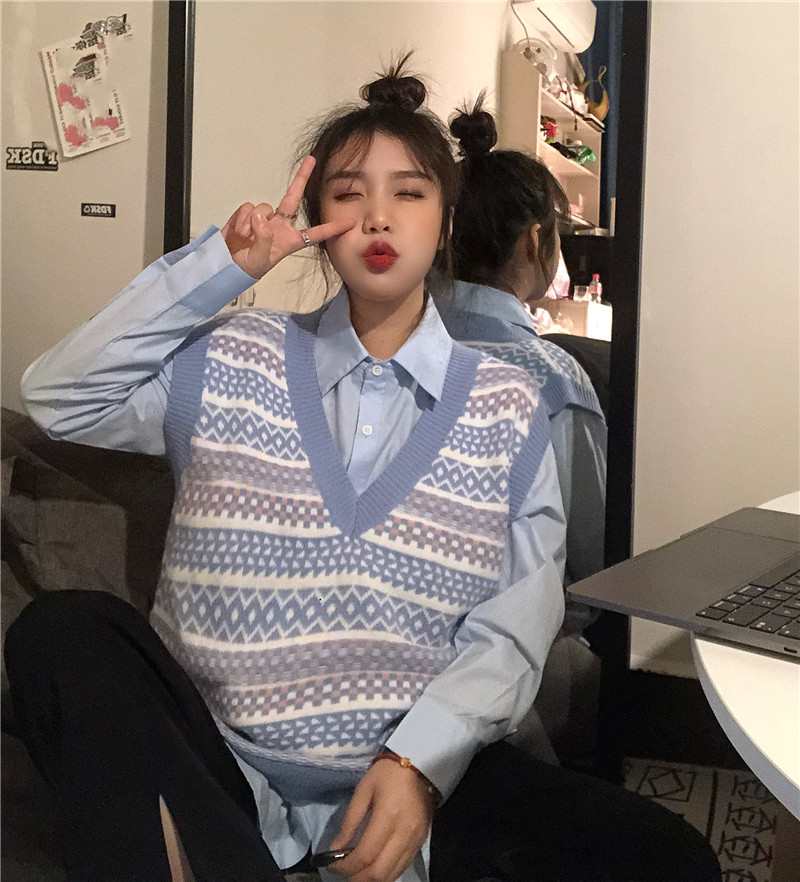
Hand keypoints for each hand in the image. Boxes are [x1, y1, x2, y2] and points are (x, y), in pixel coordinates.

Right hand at [220, 156, 354, 278]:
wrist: (223, 266)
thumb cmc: (244, 269)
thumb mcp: (259, 260)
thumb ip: (263, 238)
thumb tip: (262, 217)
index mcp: (289, 241)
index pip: (315, 233)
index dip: (332, 228)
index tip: (349, 222)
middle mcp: (279, 227)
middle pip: (292, 199)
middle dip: (301, 178)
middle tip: (311, 160)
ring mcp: (262, 220)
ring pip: (263, 207)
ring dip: (252, 222)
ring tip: (245, 238)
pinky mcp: (247, 215)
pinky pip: (247, 208)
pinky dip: (242, 220)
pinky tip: (238, 232)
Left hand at [327, 759, 434, 881]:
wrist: (420, 764)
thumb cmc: (387, 773)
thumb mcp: (363, 790)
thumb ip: (349, 821)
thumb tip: (334, 848)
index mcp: (387, 817)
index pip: (365, 855)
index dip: (346, 867)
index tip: (331, 865)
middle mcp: (404, 834)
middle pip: (379, 873)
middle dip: (357, 879)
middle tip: (343, 872)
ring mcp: (415, 841)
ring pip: (392, 876)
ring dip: (371, 879)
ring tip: (356, 871)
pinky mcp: (421, 843)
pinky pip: (401, 868)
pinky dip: (385, 873)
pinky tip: (373, 866)